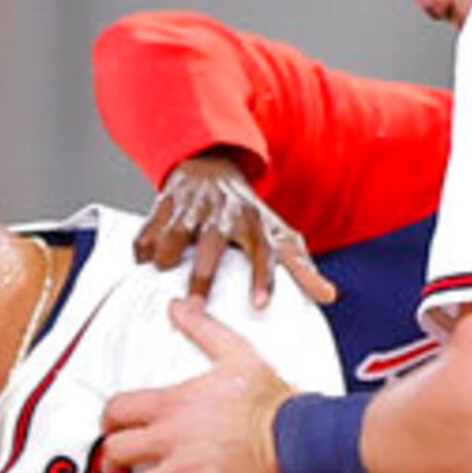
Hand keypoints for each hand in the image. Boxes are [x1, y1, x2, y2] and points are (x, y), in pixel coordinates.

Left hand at [97, 300, 300, 472]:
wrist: (296, 436)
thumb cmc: (270, 398)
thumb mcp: (236, 352)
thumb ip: (202, 329)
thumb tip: (180, 306)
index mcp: (173, 403)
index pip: (118, 410)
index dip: (107, 420)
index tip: (109, 427)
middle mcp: (171, 437)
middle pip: (116, 451)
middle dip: (108, 460)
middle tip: (110, 465)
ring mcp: (183, 469)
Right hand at [136, 152, 333, 310]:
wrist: (211, 165)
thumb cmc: (246, 212)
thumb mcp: (278, 233)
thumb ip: (301, 267)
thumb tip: (328, 297)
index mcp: (254, 223)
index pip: (263, 252)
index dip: (264, 278)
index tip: (261, 305)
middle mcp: (224, 214)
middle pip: (212, 247)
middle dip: (202, 277)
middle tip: (193, 307)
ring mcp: (193, 207)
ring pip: (175, 235)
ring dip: (166, 256)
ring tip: (162, 274)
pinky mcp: (166, 203)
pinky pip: (148, 230)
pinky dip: (143, 248)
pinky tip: (144, 262)